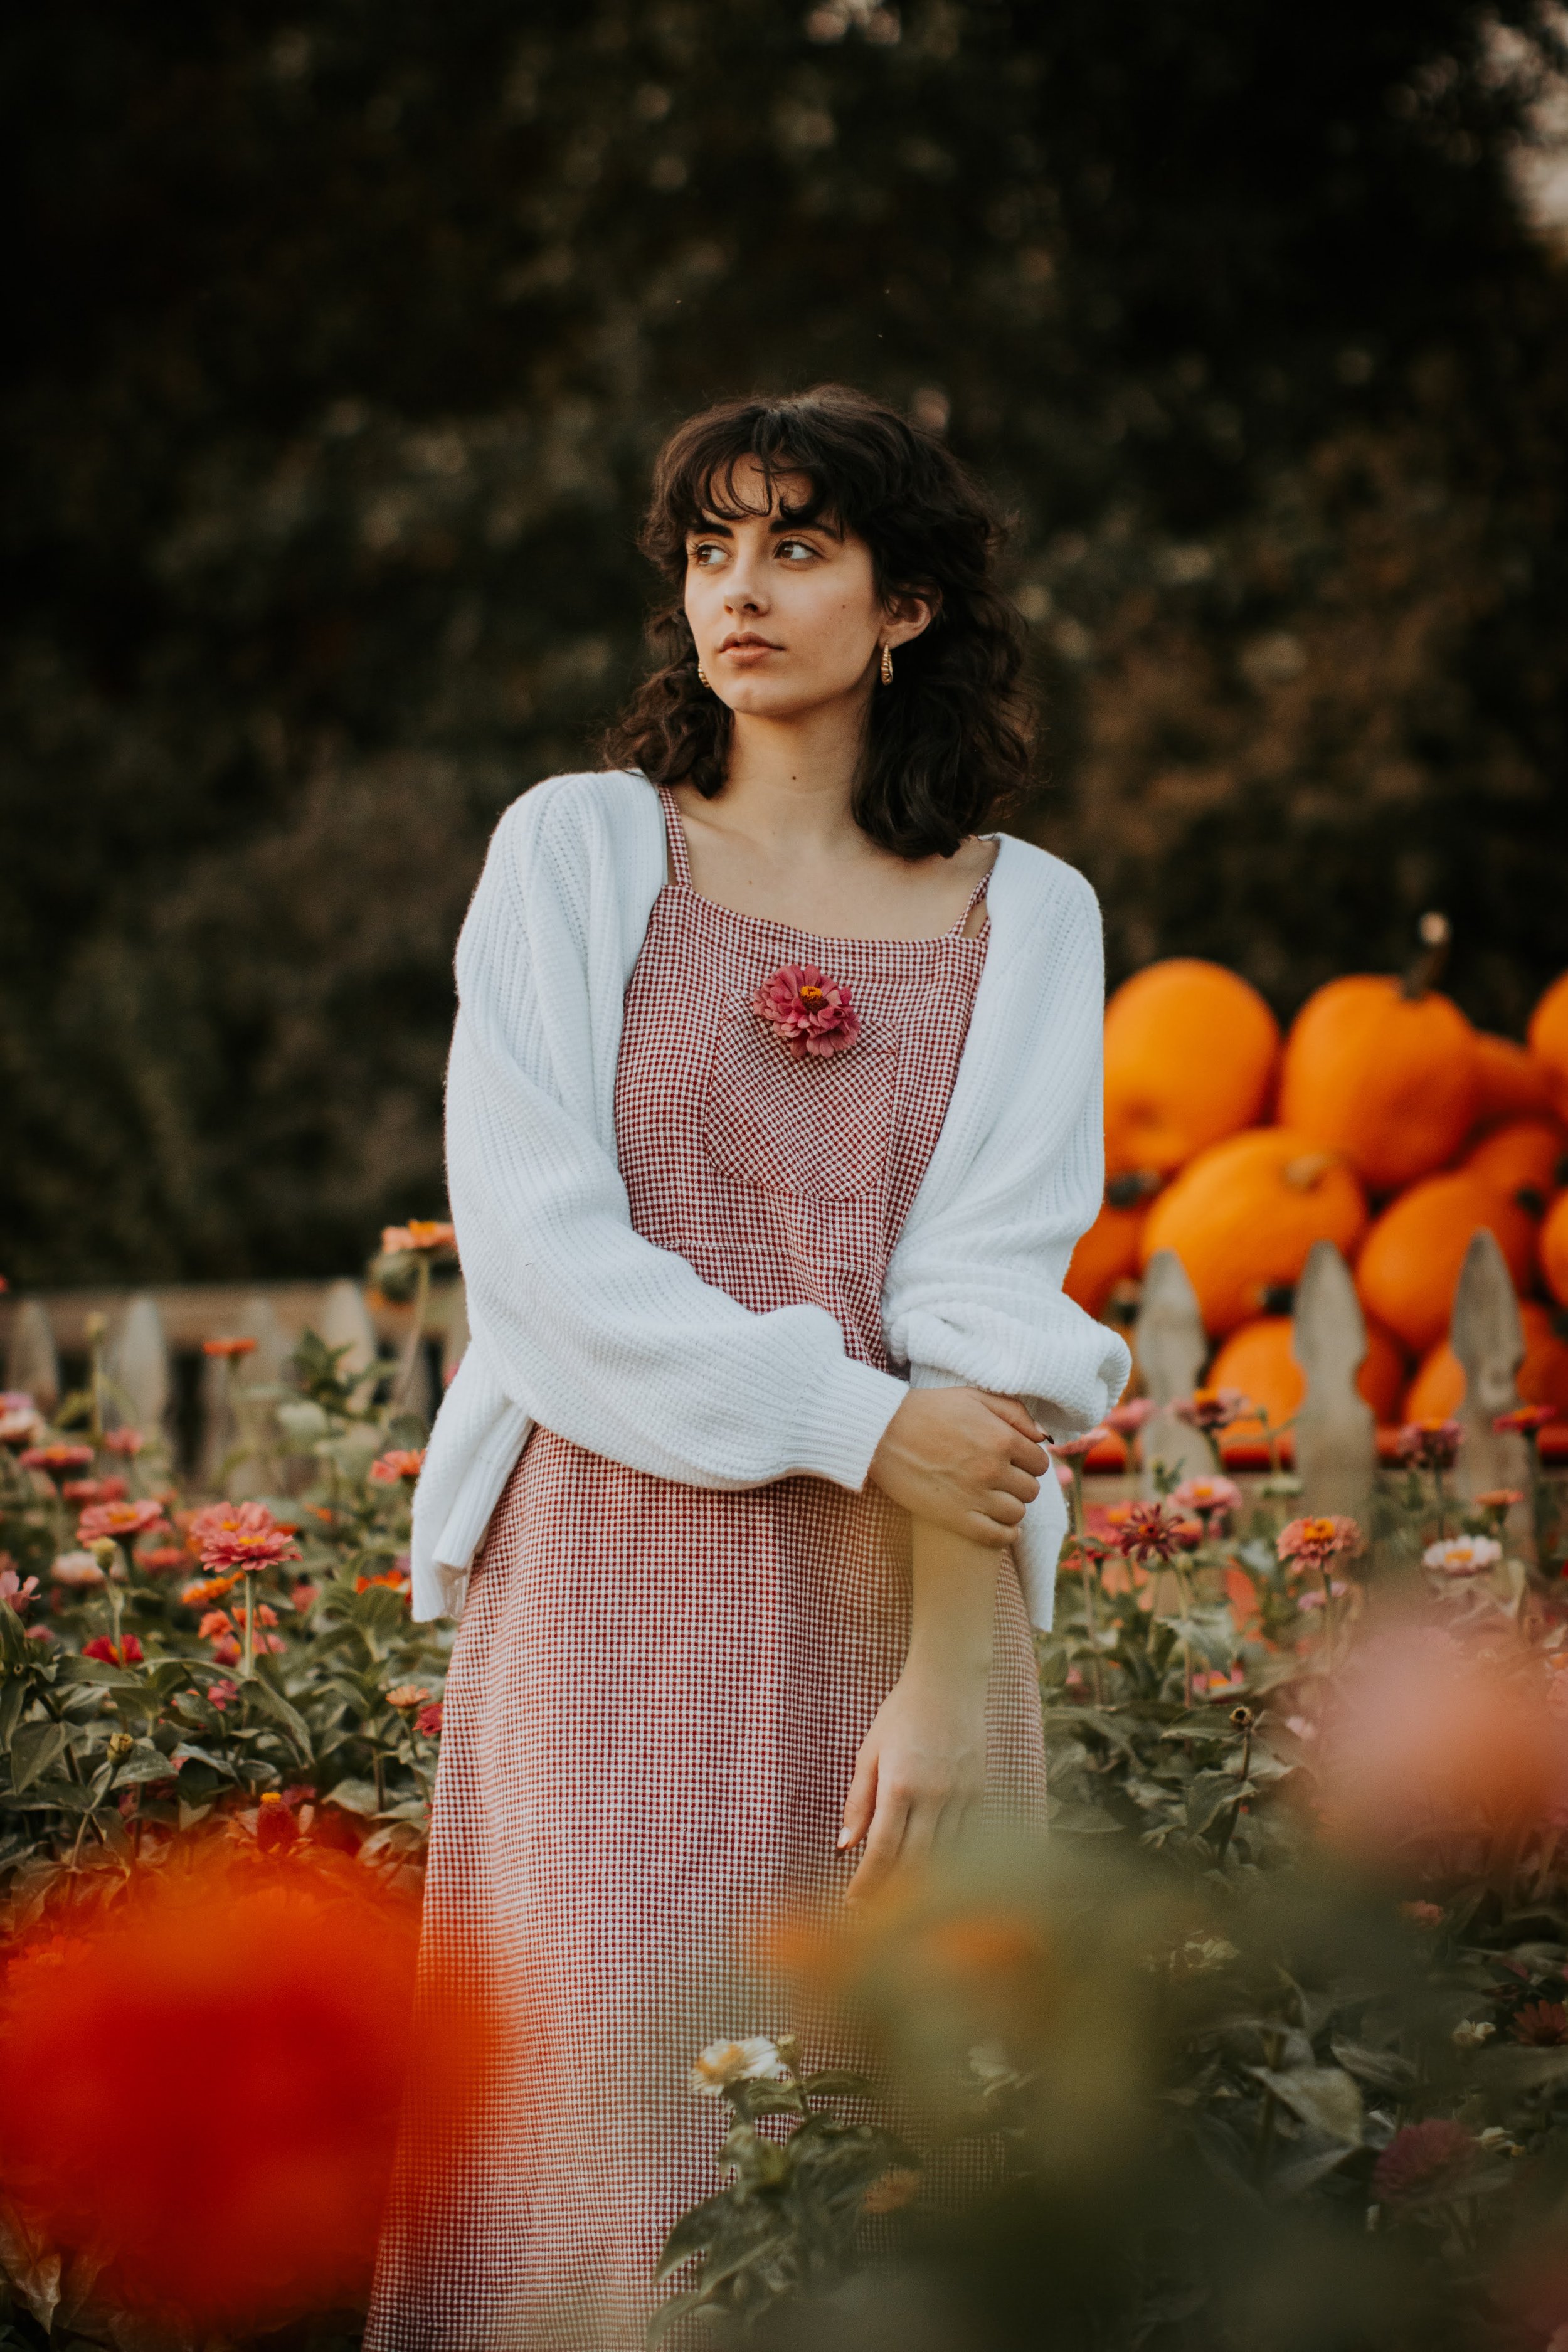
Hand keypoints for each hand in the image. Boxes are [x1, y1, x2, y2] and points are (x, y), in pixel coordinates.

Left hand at [838, 1659, 987, 1901]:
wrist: (950, 1683)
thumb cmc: (901, 1714)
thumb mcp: (869, 1753)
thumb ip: (858, 1801)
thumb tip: (843, 1845)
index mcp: (900, 1784)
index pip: (882, 1849)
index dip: (867, 1883)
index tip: (852, 1903)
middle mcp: (935, 1795)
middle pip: (914, 1862)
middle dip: (891, 1893)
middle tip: (872, 1913)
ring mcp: (962, 1796)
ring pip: (943, 1856)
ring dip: (919, 1881)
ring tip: (897, 1899)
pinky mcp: (980, 1793)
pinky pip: (963, 1839)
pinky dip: (944, 1859)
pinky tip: (928, 1869)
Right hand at [868, 1387, 1045, 1545]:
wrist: (881, 1432)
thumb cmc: (926, 1410)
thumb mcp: (973, 1397)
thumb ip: (1014, 1412)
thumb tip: (1043, 1436)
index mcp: (1001, 1439)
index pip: (1039, 1462)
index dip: (1030, 1460)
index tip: (1016, 1460)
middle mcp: (993, 1470)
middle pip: (1031, 1489)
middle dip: (1021, 1482)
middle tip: (1004, 1478)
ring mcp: (975, 1496)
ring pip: (1017, 1513)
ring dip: (1012, 1506)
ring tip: (997, 1498)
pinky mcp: (955, 1517)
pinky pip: (996, 1536)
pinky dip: (1006, 1535)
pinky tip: (1004, 1528)